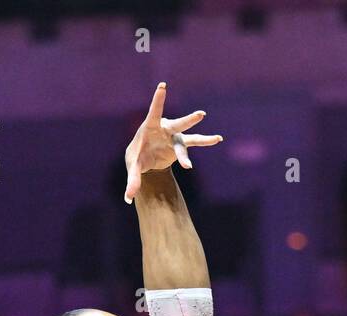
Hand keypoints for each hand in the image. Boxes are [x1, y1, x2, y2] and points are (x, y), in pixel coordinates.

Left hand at [123, 82, 222, 203]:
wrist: (145, 158)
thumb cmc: (137, 156)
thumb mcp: (133, 166)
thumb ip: (132, 180)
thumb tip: (128, 198)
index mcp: (150, 127)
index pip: (154, 112)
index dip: (158, 100)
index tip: (162, 86)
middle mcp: (165, 128)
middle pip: (177, 125)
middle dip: (188, 121)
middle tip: (201, 115)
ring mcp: (174, 136)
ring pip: (188, 138)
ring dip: (202, 139)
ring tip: (217, 139)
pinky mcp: (180, 144)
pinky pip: (195, 144)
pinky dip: (206, 143)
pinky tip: (218, 139)